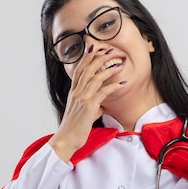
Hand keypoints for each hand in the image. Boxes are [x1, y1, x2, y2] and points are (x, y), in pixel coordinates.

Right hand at [49, 45, 125, 160]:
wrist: (66, 140)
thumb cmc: (73, 129)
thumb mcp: (82, 114)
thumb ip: (91, 107)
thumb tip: (100, 106)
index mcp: (73, 93)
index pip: (79, 70)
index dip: (86, 58)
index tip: (93, 48)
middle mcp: (76, 93)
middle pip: (87, 69)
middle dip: (98, 58)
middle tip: (109, 50)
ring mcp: (82, 98)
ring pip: (95, 77)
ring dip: (108, 69)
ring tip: (118, 63)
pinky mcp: (89, 106)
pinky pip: (103, 92)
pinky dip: (114, 86)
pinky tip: (122, 83)